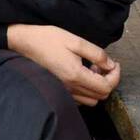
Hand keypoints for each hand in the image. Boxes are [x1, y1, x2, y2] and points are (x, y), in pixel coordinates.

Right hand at [6, 24, 120, 105]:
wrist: (23, 42)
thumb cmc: (47, 39)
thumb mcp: (76, 41)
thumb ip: (97, 54)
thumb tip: (110, 65)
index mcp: (76, 75)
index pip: (106, 86)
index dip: (116, 75)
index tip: (114, 63)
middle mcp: (70, 87)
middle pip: (101, 96)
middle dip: (108, 81)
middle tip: (103, 65)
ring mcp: (63, 90)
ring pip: (91, 100)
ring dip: (97, 87)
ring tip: (92, 70)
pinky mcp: (58, 88)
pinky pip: (79, 99)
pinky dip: (86, 91)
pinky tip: (81, 76)